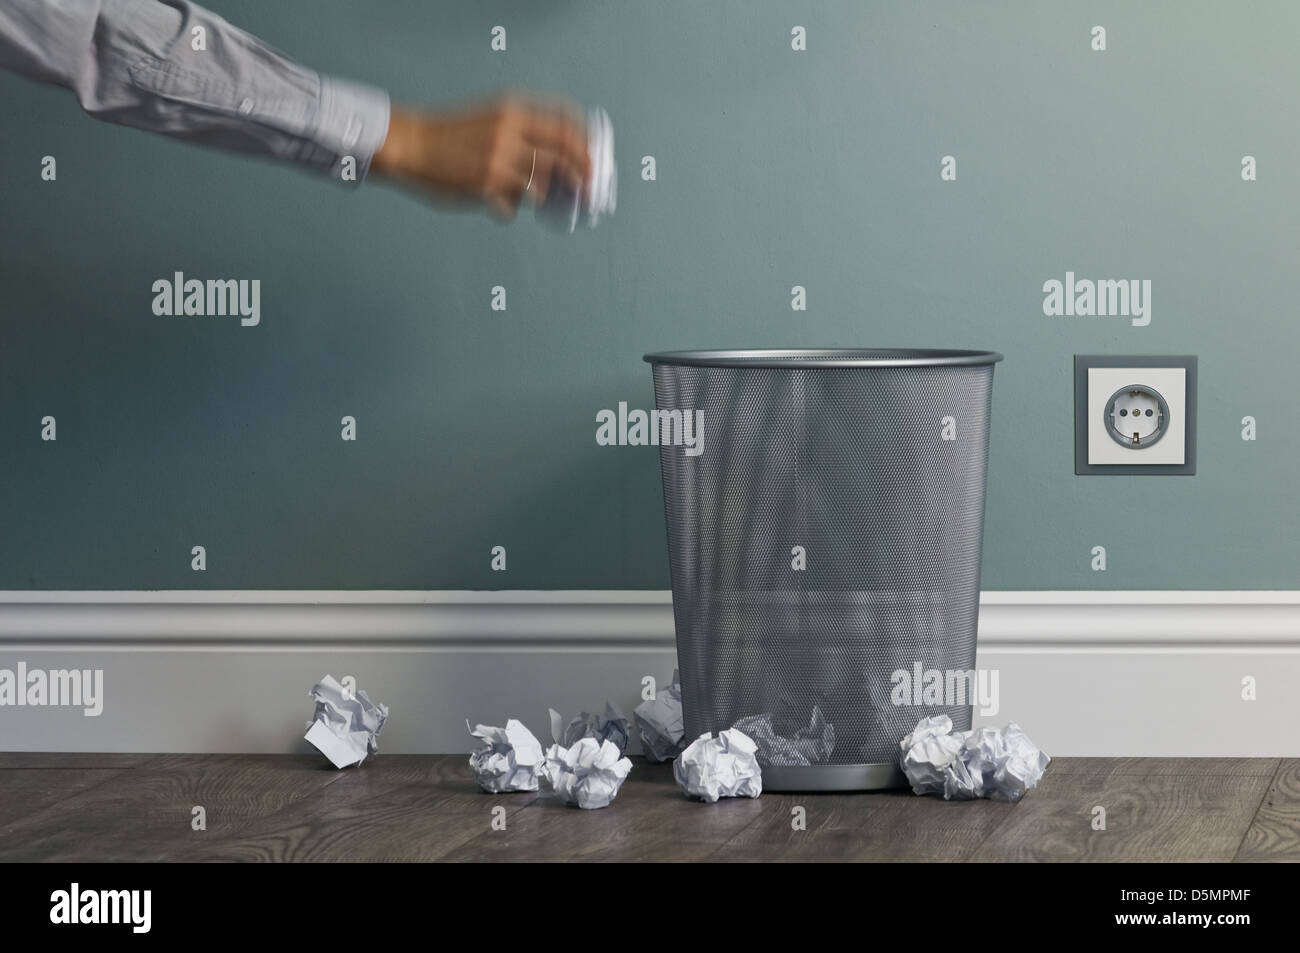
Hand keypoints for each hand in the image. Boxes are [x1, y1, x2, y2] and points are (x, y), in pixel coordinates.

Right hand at [371, 93, 591, 220]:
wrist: (410, 144)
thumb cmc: (448, 135)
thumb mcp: (489, 117)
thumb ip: (520, 131)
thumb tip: (554, 156)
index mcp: (512, 111)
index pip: (564, 121)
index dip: (584, 140)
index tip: (593, 155)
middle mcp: (509, 132)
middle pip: (563, 153)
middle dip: (582, 173)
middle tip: (588, 188)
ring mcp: (499, 159)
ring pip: (541, 185)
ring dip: (539, 196)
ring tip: (524, 196)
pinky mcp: (485, 185)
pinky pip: (514, 206)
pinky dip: (509, 210)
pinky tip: (497, 205)